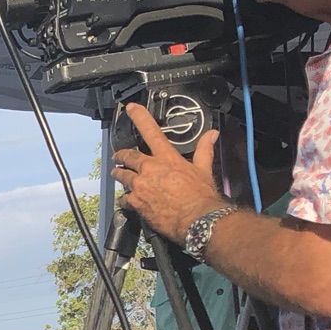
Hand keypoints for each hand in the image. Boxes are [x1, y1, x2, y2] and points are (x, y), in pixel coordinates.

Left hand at [111, 104, 229, 243]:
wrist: (197, 220)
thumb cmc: (202, 197)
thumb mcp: (203, 169)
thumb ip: (204, 150)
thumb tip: (211, 135)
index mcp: (166, 158)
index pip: (150, 131)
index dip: (139, 117)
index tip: (130, 109)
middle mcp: (150, 169)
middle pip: (127, 156)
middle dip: (121, 155)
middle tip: (119, 156)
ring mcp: (140, 186)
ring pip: (121, 176)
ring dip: (119, 175)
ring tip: (119, 175)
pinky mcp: (136, 203)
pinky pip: (123, 199)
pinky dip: (124, 200)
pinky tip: (126, 201)